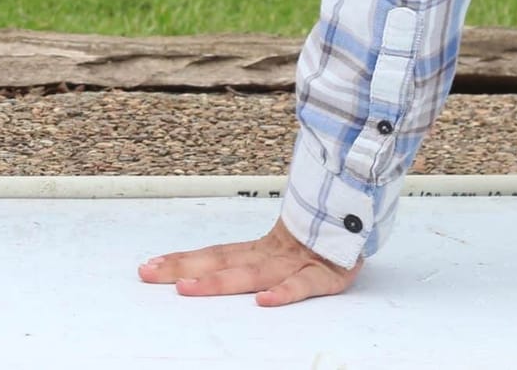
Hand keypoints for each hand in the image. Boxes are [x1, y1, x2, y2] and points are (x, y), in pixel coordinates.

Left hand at [139, 219, 362, 305]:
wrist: (367, 214)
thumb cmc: (326, 236)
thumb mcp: (287, 249)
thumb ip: (256, 257)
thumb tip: (216, 266)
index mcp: (261, 249)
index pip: (215, 253)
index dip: (182, 258)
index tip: (150, 264)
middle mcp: (273, 254)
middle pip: (221, 262)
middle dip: (183, 268)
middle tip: (150, 274)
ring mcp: (299, 263)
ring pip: (252, 274)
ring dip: (217, 282)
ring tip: (187, 288)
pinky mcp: (329, 275)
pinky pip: (304, 285)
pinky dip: (283, 293)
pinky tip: (262, 302)